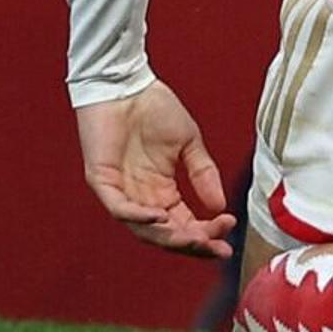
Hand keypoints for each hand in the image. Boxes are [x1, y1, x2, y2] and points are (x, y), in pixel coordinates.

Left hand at [76, 83, 233, 255]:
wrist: (128, 85)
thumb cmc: (156, 109)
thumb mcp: (190, 143)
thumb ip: (203, 174)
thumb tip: (220, 206)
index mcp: (162, 190)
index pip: (183, 223)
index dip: (205, 231)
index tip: (230, 229)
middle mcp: (142, 197)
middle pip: (165, 234)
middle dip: (192, 243)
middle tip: (216, 246)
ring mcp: (120, 192)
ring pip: (142, 229)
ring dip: (168, 237)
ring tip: (193, 238)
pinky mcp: (102, 181)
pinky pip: (119, 208)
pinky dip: (139, 217)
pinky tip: (161, 216)